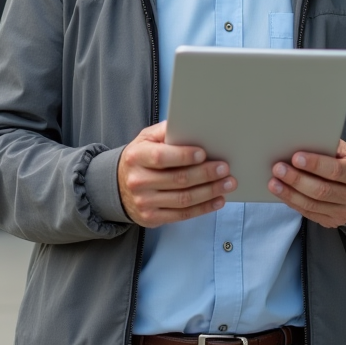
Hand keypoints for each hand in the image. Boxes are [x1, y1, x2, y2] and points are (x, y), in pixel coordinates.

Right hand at [118, 121, 236, 227]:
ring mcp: (144, 202)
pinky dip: (203, 208)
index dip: (183, 156)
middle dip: (205, 174)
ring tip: (227, 184)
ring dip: (209, 192)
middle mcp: (138, 181)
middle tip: (225, 169)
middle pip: (177, 180)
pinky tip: (218, 200)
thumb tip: (192, 126)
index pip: (161, 157)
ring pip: (183, 199)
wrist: (117, 186)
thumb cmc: (140, 158)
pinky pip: (182, 215)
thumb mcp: (146, 139)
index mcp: (136, 157)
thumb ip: (166, 132)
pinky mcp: (151, 218)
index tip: (203, 153)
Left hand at [268, 140, 345, 228]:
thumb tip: (302, 142)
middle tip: (278, 169)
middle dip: (297, 179)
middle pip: (322, 190)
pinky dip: (293, 203)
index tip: (295, 157)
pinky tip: (282, 193)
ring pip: (313, 205)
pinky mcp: (335, 222)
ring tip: (274, 183)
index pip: (337, 170)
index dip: (315, 164)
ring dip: (290, 194)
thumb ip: (330, 147)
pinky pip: (310, 214)